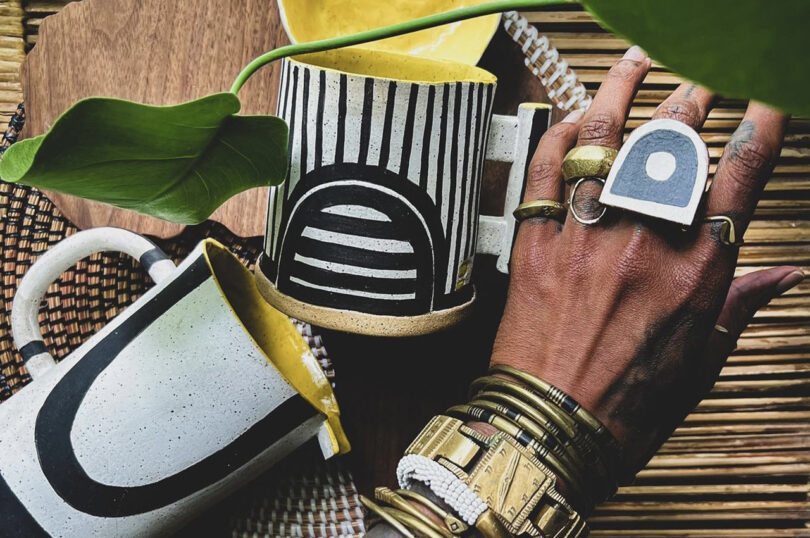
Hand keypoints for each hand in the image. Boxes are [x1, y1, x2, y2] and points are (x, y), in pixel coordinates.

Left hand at [490, 46, 801, 475]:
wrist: (547, 432)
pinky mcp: (534, 243)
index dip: (760, 125)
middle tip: (701, 79)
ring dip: (622, 90)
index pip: (741, 175)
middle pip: (674, 144)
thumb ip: (740, 306)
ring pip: (605, 140)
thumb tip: (784, 275)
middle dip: (694, 97)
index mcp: (696, 273)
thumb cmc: (625, 408)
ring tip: (635, 63)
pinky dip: (558, 136)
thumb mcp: (701, 364)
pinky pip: (544, 169)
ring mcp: (584, 237)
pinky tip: (572, 120)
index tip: (765, 98)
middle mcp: (643, 242)